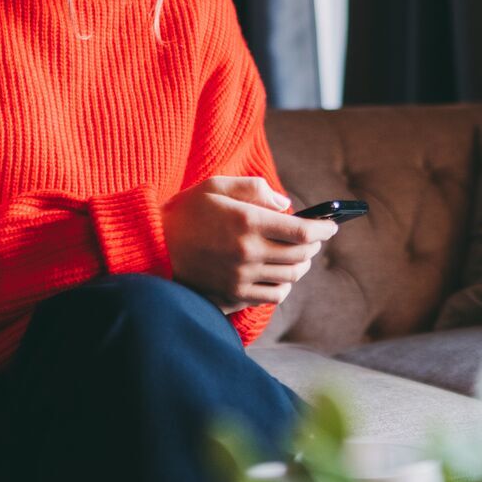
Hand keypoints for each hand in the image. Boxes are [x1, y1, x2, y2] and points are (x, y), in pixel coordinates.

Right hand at [162, 176, 337, 313]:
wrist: (151, 247)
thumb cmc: (185, 211)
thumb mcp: (217, 185)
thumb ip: (255, 188)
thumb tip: (286, 205)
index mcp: (247, 222)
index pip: (303, 231)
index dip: (323, 229)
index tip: (331, 226)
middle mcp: (247, 252)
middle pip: (301, 256)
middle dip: (314, 246)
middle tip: (315, 238)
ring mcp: (241, 277)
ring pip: (291, 277)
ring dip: (300, 265)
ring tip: (298, 255)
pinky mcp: (233, 295)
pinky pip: (273, 296)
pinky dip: (284, 285)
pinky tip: (278, 274)